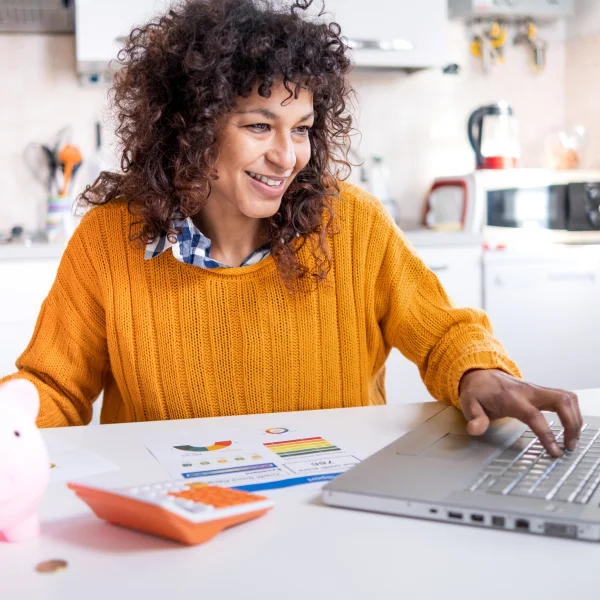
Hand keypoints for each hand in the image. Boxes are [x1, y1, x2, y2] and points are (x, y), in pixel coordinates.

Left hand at [459, 369, 582, 457]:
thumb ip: (474, 418)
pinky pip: (565, 398)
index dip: (547, 434)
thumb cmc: (477, 391)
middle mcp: (529, 392)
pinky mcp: (542, 392)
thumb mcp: (469, 404)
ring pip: (567, 398)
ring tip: (572, 440)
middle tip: (570, 445)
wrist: (480, 374)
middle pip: (561, 401)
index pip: (534, 415)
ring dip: (575, 418)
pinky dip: (573, 412)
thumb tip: (475, 429)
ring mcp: (537, 390)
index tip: (555, 451)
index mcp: (512, 398)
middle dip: (572, 424)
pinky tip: (571, 426)